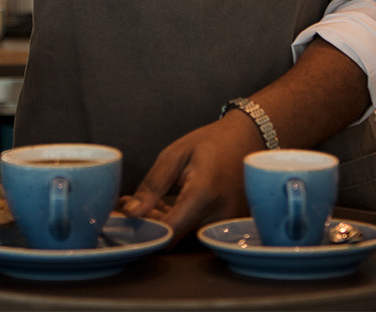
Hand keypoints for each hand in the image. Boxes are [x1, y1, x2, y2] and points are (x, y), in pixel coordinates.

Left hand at [117, 112, 263, 241]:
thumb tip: (131, 213)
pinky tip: (170, 205)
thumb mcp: (175, 155)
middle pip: (175, 237)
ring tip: (152, 201)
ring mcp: (228, 223)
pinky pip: (198, 232)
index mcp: (204, 194)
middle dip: (150, 224)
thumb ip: (152, 186)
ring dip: (164, 224)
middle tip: (132, 203)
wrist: (248, 139)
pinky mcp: (230, 226)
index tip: (127, 213)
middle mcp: (220, 215)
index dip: (144, 227)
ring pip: (185, 237)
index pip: (168, 231)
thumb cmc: (210, 142)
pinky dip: (180, 223)